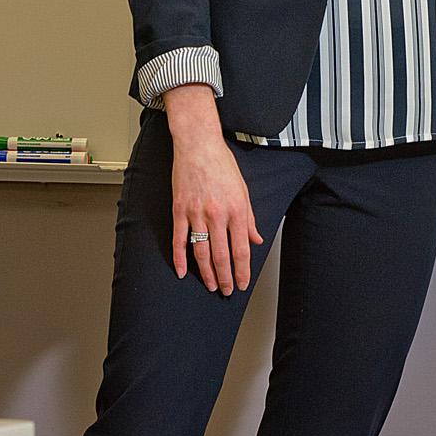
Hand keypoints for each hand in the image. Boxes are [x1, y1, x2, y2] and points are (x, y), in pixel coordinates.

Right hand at [162, 85, 266, 293]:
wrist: (198, 144)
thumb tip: (256, 240)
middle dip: (225, 277)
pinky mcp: (180, 210)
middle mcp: (217, 214)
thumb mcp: (243, 190)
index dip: (242, 270)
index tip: (242, 283)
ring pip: (201, 251)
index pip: (241, 249)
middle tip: (226, 291)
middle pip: (221, 255)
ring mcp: (196, 213)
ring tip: (210, 285)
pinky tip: (183, 271)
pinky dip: (180, 258)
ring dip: (206, 273)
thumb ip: (249, 218)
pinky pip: (179, 239)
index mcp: (237, 209)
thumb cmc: (222, 164)